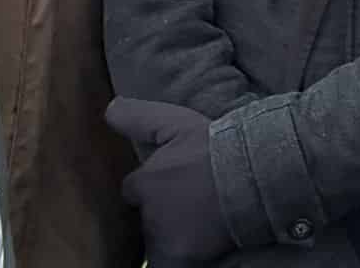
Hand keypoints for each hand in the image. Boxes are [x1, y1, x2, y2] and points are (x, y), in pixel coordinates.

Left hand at [107, 97, 236, 263]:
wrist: (250, 174)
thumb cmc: (214, 146)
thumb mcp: (175, 123)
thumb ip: (138, 118)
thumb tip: (109, 108)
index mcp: (144, 182)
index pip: (133, 190)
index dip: (149, 187)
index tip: (168, 183)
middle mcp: (149, 212)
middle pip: (146, 216)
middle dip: (160, 211)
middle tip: (185, 202)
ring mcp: (164, 236)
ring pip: (158, 239)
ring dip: (170, 232)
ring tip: (194, 221)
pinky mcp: (183, 256)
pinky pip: (170, 260)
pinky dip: (178, 255)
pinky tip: (194, 244)